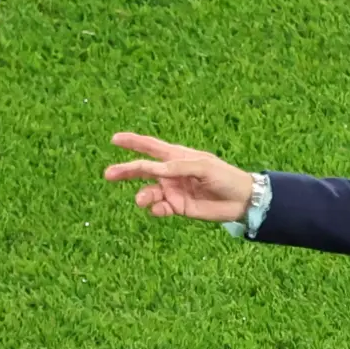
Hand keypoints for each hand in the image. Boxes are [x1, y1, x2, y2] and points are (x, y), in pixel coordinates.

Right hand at [104, 132, 253, 222]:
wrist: (241, 200)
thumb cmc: (225, 177)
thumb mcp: (204, 167)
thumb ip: (179, 167)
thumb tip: (154, 169)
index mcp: (178, 157)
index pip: (152, 147)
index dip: (133, 142)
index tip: (114, 138)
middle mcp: (172, 173)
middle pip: (142, 170)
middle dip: (125, 171)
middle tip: (108, 174)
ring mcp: (174, 190)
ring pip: (149, 192)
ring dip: (143, 195)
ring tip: (142, 200)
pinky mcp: (178, 207)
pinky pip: (160, 208)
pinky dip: (156, 209)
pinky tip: (159, 210)